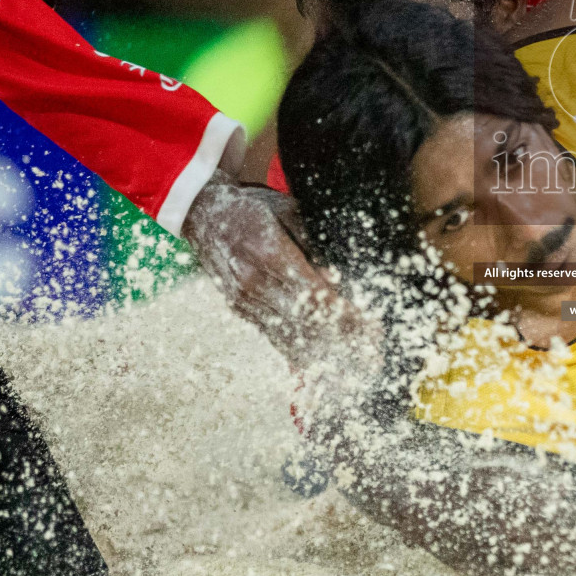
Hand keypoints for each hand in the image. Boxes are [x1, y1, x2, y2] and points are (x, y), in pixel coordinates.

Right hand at [181, 170, 371, 370]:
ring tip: (354, 365)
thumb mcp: (288, 209)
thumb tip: (339, 277)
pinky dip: (299, 353)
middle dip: (343, 339)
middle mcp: (253, 283)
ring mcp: (243, 300)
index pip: (314, 295)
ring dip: (325, 353)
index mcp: (268, 253)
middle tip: (373, 353)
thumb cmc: (253, 207)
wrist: (203, 212)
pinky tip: (321, 368)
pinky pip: (273, 336)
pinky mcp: (240, 310)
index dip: (345, 314)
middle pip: (305, 320)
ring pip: (289, 335)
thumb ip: (314, 243)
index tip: (372, 325)